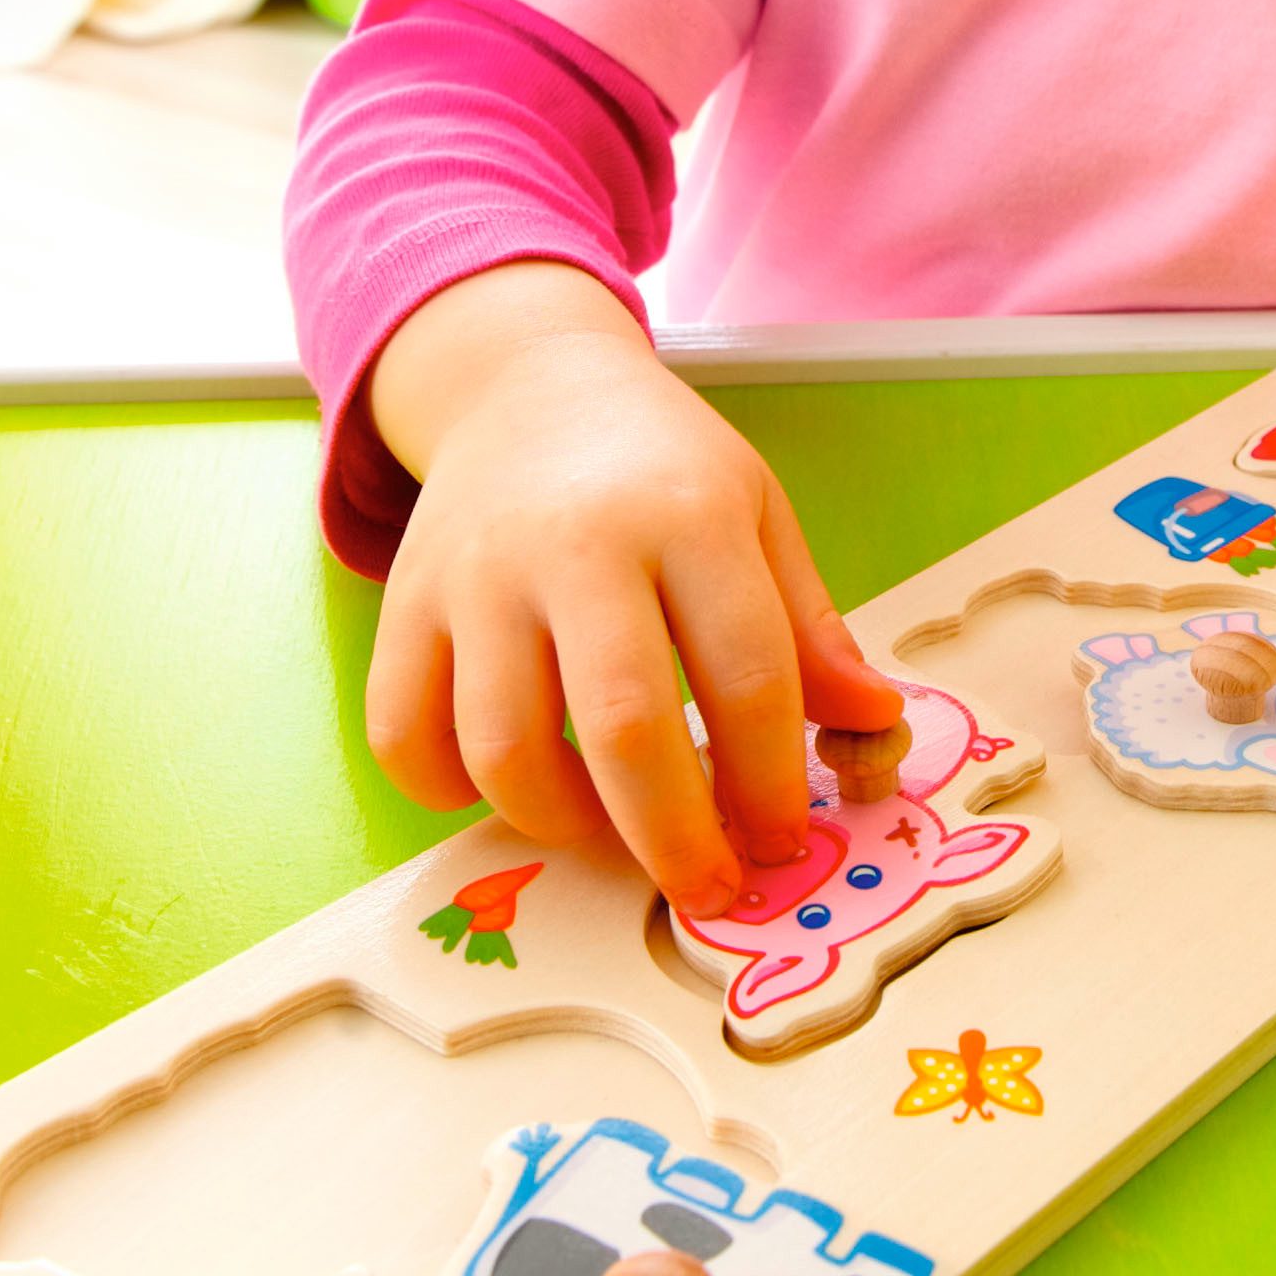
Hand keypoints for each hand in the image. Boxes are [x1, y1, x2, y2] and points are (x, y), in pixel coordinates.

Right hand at [362, 263, 901, 902]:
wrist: (526, 387)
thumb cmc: (659, 468)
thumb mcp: (758, 514)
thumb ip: (811, 630)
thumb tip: (871, 726)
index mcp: (689, 517)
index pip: (748, 675)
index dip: (770, 783)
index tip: (780, 843)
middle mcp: (576, 545)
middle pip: (625, 727)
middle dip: (674, 838)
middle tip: (707, 887)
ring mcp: (477, 577)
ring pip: (503, 749)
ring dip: (565, 825)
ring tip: (610, 830)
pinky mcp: (403, 606)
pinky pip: (405, 737)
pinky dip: (450, 792)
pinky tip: (512, 786)